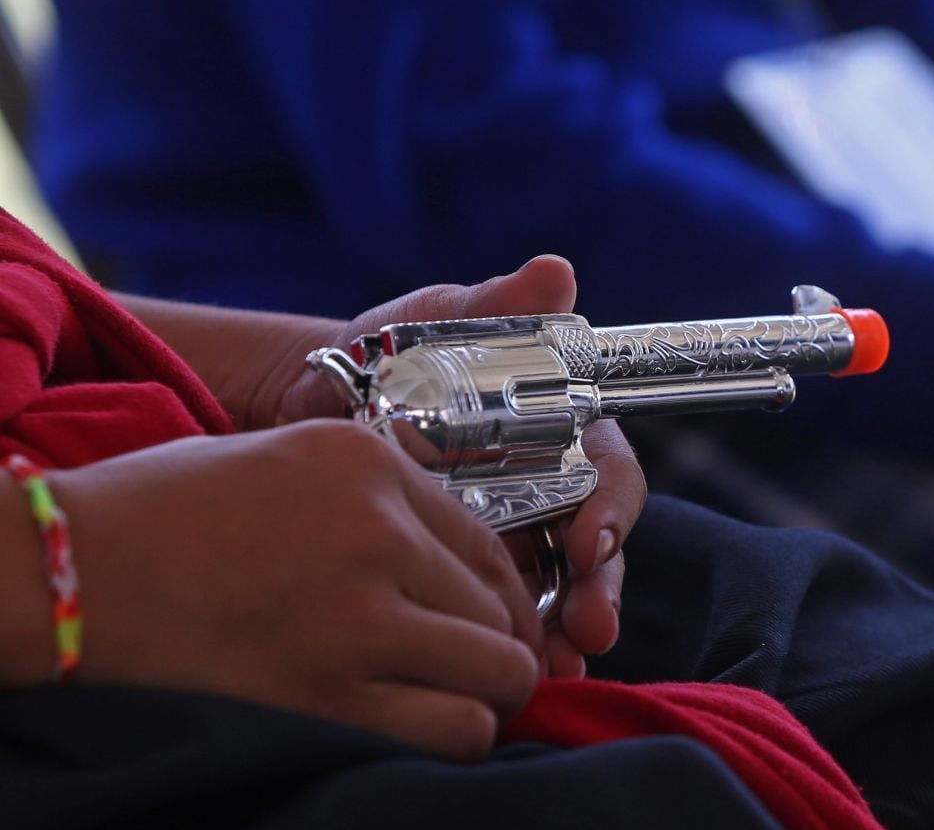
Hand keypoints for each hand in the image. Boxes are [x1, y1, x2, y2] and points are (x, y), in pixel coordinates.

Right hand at [50, 422, 542, 758]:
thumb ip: (368, 494)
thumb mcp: (283, 458)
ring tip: (456, 706)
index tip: (496, 622)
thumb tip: (430, 548)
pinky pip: (451, 728)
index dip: (504, 593)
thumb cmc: (156, 513)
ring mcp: (361, 614)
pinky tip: (422, 731)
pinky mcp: (329, 690)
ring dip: (488, 697)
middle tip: (476, 674)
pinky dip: (455, 736)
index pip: (487, 541)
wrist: (72, 571)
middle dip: (501, 648)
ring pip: (499, 673)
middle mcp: (382, 532)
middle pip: (501, 610)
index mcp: (371, 465)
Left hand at [272, 257, 643, 672]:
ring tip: (553, 669)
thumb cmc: (384, 355)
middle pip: (596, 549)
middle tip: (588, 626)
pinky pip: (498, 624)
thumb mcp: (434, 325)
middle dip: (599, 591)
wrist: (303, 409)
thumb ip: (496, 306)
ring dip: (564, 634)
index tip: (590, 539)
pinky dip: (509, 651)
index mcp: (559, 434)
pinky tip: (513, 679)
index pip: (609, 474)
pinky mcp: (464, 581)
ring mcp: (512, 541)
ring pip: (558, 596)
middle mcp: (549, 491)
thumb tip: (554, 271)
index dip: (612, 508)